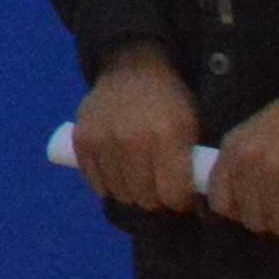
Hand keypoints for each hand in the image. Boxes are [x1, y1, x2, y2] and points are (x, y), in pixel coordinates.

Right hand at [68, 44, 203, 213]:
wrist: (132, 70)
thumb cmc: (170, 102)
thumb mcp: (192, 127)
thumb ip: (193, 165)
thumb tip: (197, 209)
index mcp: (167, 136)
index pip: (173, 195)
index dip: (180, 199)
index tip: (180, 192)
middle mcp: (132, 140)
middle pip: (145, 199)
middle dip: (156, 197)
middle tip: (158, 184)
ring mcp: (103, 140)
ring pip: (120, 193)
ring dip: (131, 191)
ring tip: (138, 176)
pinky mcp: (81, 139)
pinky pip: (95, 182)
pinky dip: (108, 183)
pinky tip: (118, 171)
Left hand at [208, 79, 278, 240]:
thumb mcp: (257, 137)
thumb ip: (245, 166)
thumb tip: (242, 211)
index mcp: (232, 149)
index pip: (220, 204)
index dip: (243, 215)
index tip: (265, 211)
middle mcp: (249, 159)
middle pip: (253, 220)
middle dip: (276, 222)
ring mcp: (278, 167)